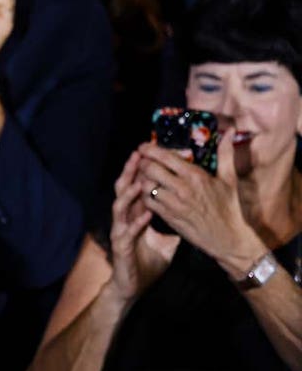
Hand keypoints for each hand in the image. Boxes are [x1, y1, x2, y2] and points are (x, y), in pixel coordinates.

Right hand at [108, 147, 179, 301]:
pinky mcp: (121, 246)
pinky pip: (127, 231)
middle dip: (130, 172)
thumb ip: (175, 221)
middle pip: (124, 189)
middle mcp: (125, 218)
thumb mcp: (167, 239)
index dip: (141, 170)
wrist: (134, 284)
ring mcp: (120, 231)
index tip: (151, 152)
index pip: (136, 185)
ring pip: (120, 206)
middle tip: (138, 154)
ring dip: (129, 193)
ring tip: (139, 180)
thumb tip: (194, 208)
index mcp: (135, 213)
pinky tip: (146, 213)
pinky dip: (136, 221)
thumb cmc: (148, 260)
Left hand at [135, 134, 266, 278]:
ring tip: (144, 175)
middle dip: (143, 163)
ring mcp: (173, 204)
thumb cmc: (228, 207)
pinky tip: (147, 191)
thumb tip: (230, 131)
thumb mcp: (229, 179)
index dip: (149, 149)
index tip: (143, 146)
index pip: (165, 157)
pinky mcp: (167, 216)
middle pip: (150, 169)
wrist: (226, 238)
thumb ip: (225, 154)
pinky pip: (147, 201)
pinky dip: (143, 194)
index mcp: (195, 176)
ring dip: (141, 178)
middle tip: (143, 161)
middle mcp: (182, 188)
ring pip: (145, 185)